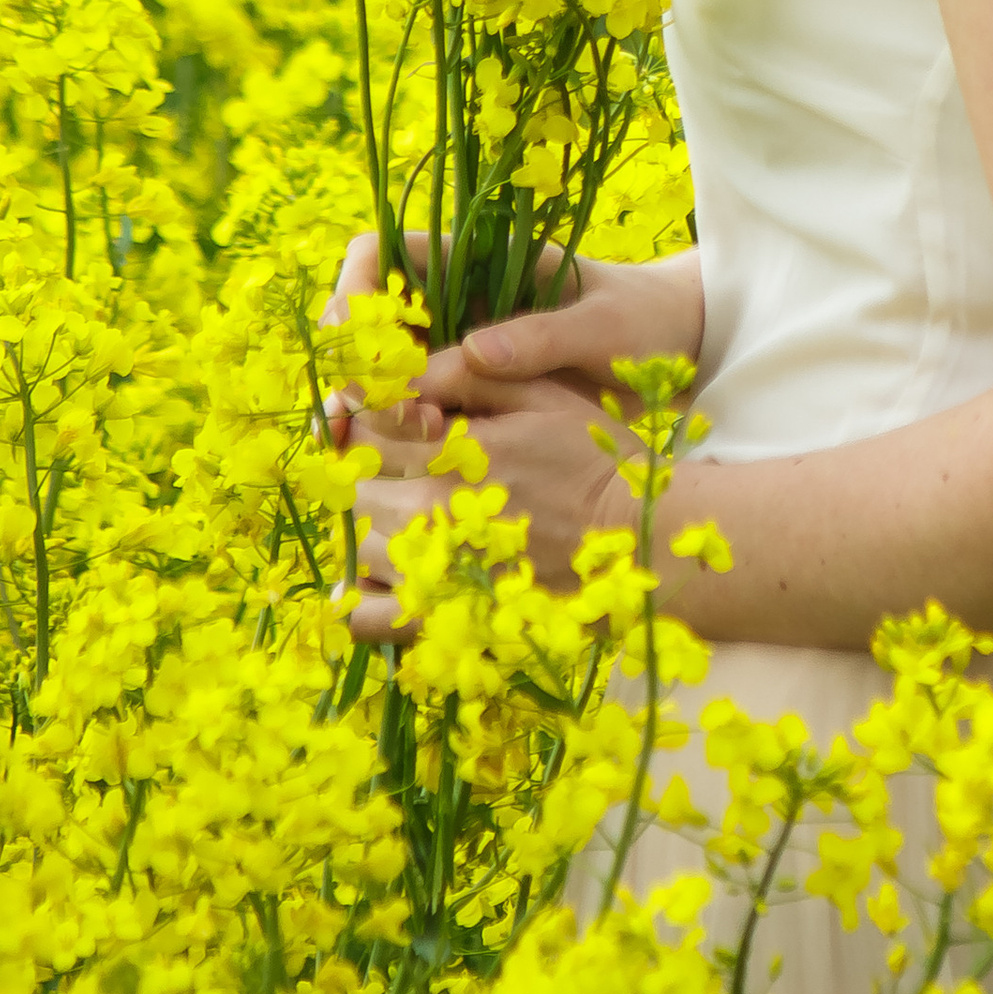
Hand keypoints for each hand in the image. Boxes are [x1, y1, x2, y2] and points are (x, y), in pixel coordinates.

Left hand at [325, 236, 704, 645]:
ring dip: (365, 526)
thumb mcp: (540, 393)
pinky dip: (358, 599)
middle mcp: (427, 515)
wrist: (640, 543)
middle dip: (364, 470)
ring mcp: (431, 573)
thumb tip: (401, 374)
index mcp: (448, 452)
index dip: (367, 415)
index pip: (366, 426)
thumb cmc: (595, 459)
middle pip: (352, 487)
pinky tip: (380, 578)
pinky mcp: (444, 619)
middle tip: (396, 464)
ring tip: (401, 513)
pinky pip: (367, 618)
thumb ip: (467, 375)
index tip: (389, 416)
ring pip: (355, 546)